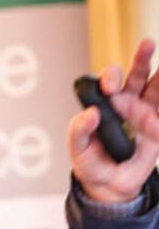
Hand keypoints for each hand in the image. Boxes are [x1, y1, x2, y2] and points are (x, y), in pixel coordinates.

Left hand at [69, 38, 158, 202]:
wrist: (109, 184)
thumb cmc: (90, 163)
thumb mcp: (77, 149)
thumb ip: (79, 130)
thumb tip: (90, 112)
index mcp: (105, 104)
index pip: (109, 82)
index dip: (110, 78)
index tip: (110, 88)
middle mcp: (127, 103)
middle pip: (136, 75)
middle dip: (141, 58)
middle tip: (147, 43)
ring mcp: (145, 113)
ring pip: (156, 87)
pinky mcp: (158, 127)